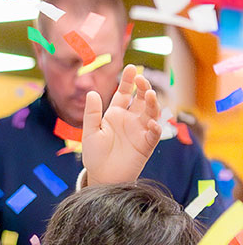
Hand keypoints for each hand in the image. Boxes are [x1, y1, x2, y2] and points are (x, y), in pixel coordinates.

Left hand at [81, 64, 161, 185]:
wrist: (102, 177)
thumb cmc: (95, 155)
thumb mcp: (90, 133)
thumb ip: (92, 114)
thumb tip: (92, 92)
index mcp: (116, 114)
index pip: (124, 93)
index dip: (128, 81)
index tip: (131, 68)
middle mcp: (130, 119)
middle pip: (141, 99)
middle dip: (143, 88)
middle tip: (142, 79)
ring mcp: (140, 131)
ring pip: (151, 113)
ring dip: (152, 103)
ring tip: (149, 95)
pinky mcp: (146, 144)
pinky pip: (154, 134)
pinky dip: (155, 128)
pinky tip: (151, 123)